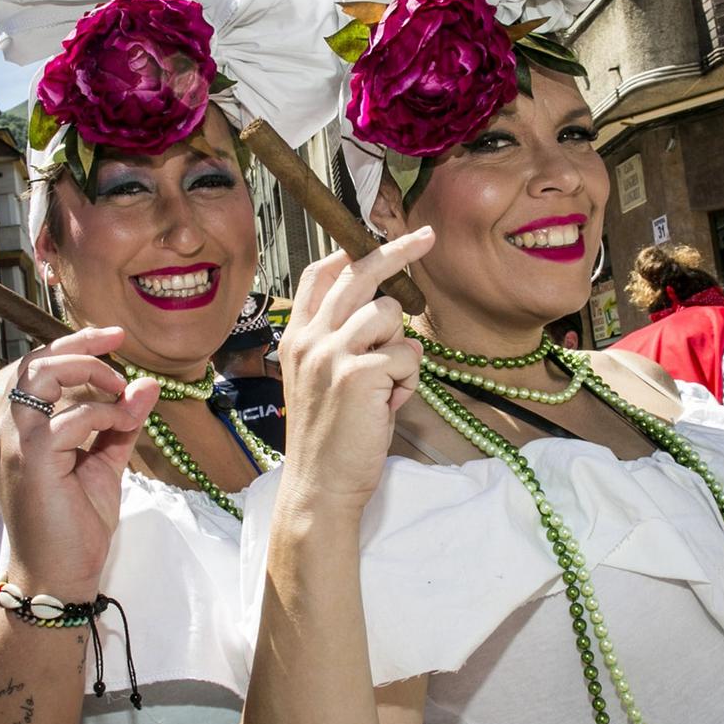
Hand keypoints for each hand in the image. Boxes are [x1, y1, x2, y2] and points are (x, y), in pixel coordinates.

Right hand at [0, 327, 159, 599]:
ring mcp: (13, 443)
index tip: (114, 338)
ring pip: (44, 375)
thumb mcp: (104, 464)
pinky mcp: (30, 459)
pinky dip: (104, 413)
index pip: (36, 368)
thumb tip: (146, 385)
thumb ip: (120, 423)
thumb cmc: (75, 526)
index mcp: (18, 428)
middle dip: (82, 346)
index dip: (74, 346)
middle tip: (120, 346)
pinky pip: (70, 416)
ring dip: (92, 376)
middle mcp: (7, 430)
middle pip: (35, 361)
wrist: (59, 576)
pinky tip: (123, 427)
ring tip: (121, 395)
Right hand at [278, 229, 434, 512]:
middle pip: (359, 273)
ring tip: (386, 386)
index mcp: (296, 337)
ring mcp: (332, 353)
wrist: (319, 485)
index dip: (351, 252)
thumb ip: (338, 342)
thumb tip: (382, 309)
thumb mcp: (319, 379)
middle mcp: (310, 338)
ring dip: (401, 350)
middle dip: (398, 251)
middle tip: (426, 237)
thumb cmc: (328, 437)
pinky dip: (408, 380)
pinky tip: (388, 405)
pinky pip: (407, 355)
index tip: (380, 240)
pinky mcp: (358, 373)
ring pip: (391, 315)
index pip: (320, 275)